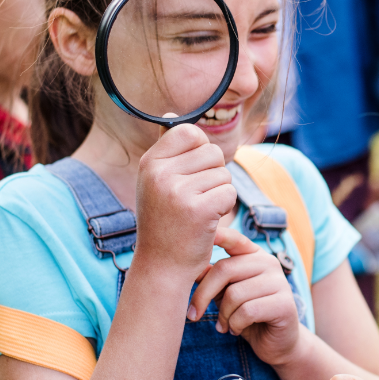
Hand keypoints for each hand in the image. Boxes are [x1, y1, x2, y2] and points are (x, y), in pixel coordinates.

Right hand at [132, 124, 236, 274]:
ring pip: (223, 174)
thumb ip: (167, 150)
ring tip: (199, 212)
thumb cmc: (164, 221)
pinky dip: (224, 208)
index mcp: (150, 162)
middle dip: (213, 175)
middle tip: (195, 199)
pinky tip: (207, 222)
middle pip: (212, 152)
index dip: (201, 151)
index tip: (193, 173)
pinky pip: (229, 193)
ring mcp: (178, 191)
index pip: (189, 132)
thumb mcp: (156, 182)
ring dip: (219, 193)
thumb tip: (173, 114)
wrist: (162, 266)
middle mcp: (160, 173)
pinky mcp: (198, 209)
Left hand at [189, 227, 301, 363]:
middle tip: (193, 315)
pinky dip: (235, 324)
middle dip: (202, 295)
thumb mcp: (225, 293)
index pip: (234, 239)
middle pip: (224, 269)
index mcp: (254, 255)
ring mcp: (279, 281)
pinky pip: (247, 311)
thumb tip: (189, 266)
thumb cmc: (247, 315)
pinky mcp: (284, 303)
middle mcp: (269, 262)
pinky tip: (236, 329)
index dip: (218, 234)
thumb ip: (212, 278)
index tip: (198, 232)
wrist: (277, 343)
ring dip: (223, 315)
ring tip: (224, 325)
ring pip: (234, 294)